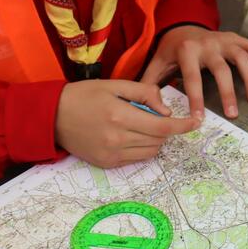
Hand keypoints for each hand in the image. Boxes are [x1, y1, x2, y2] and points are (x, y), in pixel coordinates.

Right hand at [55, 80, 199, 168]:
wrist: (51, 116)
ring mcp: (112, 154)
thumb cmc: (83, 95)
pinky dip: (141, 147)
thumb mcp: (114, 84)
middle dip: (165, 129)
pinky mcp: (107, 164)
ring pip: (150, 151)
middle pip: (159, 141)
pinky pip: (136, 158)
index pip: (162, 127)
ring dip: (154, 139)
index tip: (196, 122)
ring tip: (138, 124)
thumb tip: (167, 110)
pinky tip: (129, 134)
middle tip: (154, 115)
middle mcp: (117, 139)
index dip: (182, 126)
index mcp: (119, 116)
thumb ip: (144, 93)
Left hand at [141, 25, 247, 118]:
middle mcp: (208, 43)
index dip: (196, 99)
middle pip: (222, 69)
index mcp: (187, 51)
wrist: (182, 26)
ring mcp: (224, 39)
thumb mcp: (158, 64)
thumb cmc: (172, 51)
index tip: (200, 118)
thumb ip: (151, 84)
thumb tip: (145, 107)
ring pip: (242, 57)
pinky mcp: (235, 38)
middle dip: (228, 93)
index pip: (192, 78)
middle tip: (232, 114)